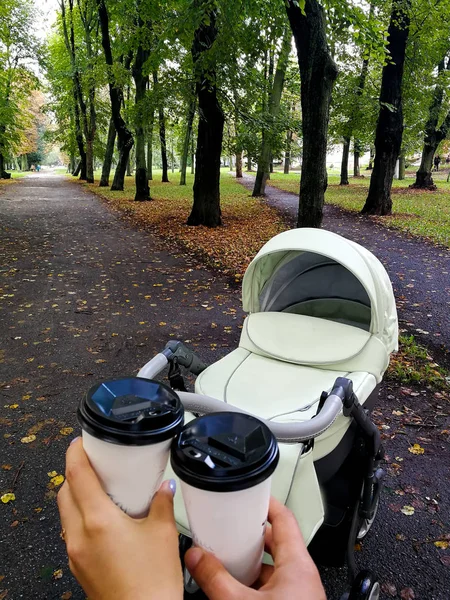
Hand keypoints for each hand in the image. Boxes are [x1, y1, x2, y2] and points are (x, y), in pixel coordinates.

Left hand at [57, 438, 182, 599]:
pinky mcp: (79, 566)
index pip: (77, 475)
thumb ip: (162, 502)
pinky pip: (71, 531)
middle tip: (93, 461)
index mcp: (98, 520)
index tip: (80, 442)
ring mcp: (76, 553)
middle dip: (74, 472)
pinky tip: (103, 518)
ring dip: (75, 494)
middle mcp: (79, 535)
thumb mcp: (163, 532)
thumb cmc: (152, 583)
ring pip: (65, 512)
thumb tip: (164, 487)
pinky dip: (80, 516)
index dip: (76, 453)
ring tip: (99, 487)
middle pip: (64, 491)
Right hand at [184, 496, 325, 598]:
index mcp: (297, 565)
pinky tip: (233, 590)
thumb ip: (214, 578)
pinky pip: (271, 588)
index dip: (265, 503)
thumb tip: (195, 556)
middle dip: (249, 535)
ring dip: (249, 562)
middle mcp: (301, 577)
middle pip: (275, 542)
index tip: (248, 495)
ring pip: (271, 568)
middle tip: (227, 528)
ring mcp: (297, 595)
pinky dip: (252, 583)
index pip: (284, 518)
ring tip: (225, 559)